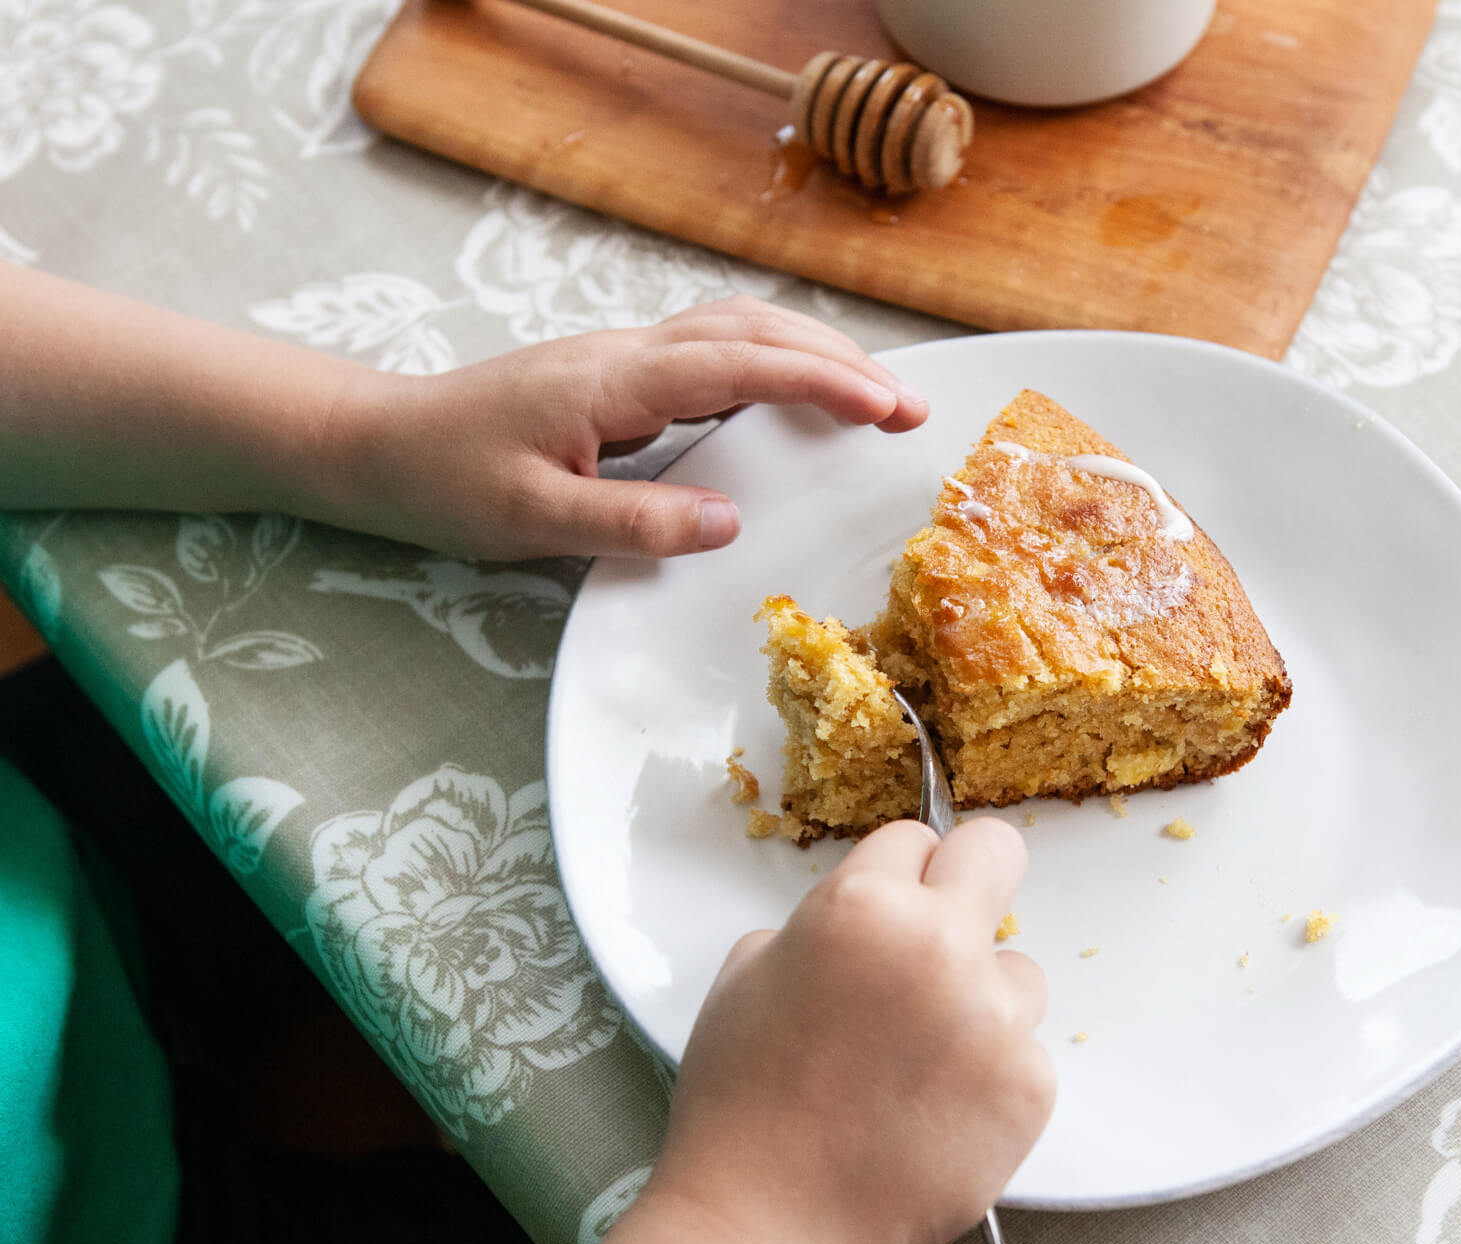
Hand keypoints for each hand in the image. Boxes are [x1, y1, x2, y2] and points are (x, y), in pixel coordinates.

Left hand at [322, 295, 927, 559]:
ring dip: (813, 354)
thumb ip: (633, 521)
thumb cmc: (444, 480)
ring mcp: (624, 360)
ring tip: (874, 397)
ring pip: (738, 329)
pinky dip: (774, 361)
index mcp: (614, 381)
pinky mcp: (619, 378)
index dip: (822, 383)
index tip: (888, 409)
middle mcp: (628, 355)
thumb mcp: (533, 519)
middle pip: (755, 329)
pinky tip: (795, 394)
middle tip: (910, 407)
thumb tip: (729, 523)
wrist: (377, 445)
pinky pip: (716, 351)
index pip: (740, 364)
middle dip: (841, 362)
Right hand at [548, 819, 1053, 1243]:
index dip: (896, 878)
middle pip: (999, 852)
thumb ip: (816, 925)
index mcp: (860, 906)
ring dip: (981, 1001)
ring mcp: (994, 1018)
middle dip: (970, 883)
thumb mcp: (746, 978)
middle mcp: (938, 947)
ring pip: (1019, 971)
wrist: (769, 1226)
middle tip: (943, 935)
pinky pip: (1027, 1053)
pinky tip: (934, 1113)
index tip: (888, 912)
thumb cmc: (742, 1107)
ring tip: (918, 1063)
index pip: (915, 838)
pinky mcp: (1030, 1086)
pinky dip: (991, 1077)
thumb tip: (866, 921)